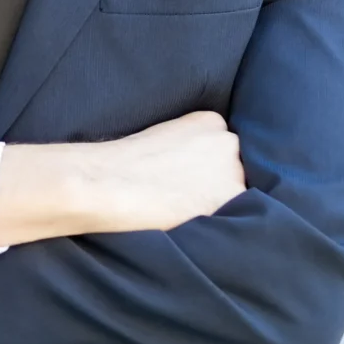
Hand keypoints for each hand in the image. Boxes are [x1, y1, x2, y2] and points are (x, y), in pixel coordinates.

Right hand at [86, 111, 246, 232]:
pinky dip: (214, 222)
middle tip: (183, 195)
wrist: (110, 182)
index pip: (221, 149)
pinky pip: (232, 218)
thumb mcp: (164, 137)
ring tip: (182, 208)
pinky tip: (187, 219)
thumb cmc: (124, 161)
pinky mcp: (229, 202)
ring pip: (233, 193)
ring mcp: (232, 171)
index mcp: (211, 121)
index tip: (184, 175)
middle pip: (232, 169)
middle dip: (215, 182)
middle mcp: (228, 142)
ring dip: (215, 202)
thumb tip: (194, 171)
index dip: (204, 167)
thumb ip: (189, 148)